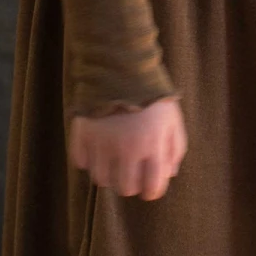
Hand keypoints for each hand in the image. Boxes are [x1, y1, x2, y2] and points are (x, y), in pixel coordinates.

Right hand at [68, 96, 187, 199]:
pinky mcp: (82, 132)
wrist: (122, 64)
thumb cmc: (152, 95)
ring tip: (112, 158)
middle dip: (130, 183)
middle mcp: (126, 148)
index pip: (151, 188)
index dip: (151, 190)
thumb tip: (169, 174)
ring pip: (101, 178)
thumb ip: (175, 149)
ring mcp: (102, 141)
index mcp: (152, 145)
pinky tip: (96, 146)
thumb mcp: (173, 120)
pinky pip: (80, 161)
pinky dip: (88, 158)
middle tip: (130, 169)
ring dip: (108, 172)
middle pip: (125, 188)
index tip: (149, 184)